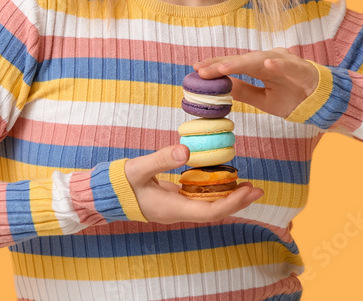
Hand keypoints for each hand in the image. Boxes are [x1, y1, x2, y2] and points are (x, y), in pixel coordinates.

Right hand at [123, 144, 263, 223]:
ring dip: (228, 198)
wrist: (105, 195)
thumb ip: (161, 159)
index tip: (249, 191)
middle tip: (258, 189)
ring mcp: (176, 208)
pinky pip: (200, 201)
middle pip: (214, 212)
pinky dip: (214, 193)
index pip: (209, 211)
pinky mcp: (173, 202)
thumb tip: (187, 150)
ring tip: (247, 186)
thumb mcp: (139, 168)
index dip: (231, 203)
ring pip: (208, 207)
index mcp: (172, 209)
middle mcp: (177, 212)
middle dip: (237, 201)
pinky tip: (222, 182)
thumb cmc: (120, 183)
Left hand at [192, 47, 319, 118]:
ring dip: (241, 63)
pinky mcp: (302, 69)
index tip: (195, 70)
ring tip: (222, 67)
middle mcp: (270, 60)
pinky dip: (278, 65)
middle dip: (221, 64)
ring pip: (260, 60)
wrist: (323, 102)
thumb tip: (220, 88)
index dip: (215, 67)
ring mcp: (286, 62)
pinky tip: (266, 64)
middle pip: (242, 60)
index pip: (234, 65)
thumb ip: (244, 91)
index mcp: (260, 67)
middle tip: (201, 70)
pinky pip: (289, 66)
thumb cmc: (293, 96)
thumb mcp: (264, 99)